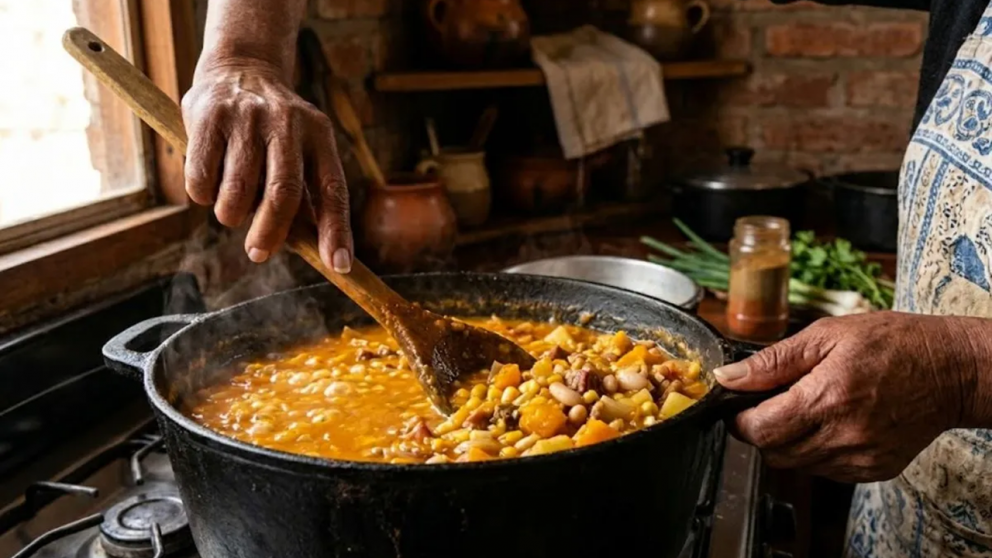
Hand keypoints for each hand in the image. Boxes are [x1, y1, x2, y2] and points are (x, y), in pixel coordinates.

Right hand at [181, 60, 351, 271]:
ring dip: (232, 216)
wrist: (240, 68)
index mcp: (319, 135)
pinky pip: (202, 180)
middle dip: (270, 233)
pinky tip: (209, 186)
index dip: (335, 230)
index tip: (338, 266)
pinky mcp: (208, 117)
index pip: (333, 189)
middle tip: (258, 252)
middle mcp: (287, 123)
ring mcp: (247, 118)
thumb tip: (315, 251)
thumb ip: (307, 195)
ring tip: (232, 210)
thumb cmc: (275, 130)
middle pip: (283, 194)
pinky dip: (204, 197)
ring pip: (238, 192)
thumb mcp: (302, 150)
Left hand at [713, 312, 991, 482]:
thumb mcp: (826, 335)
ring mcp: (861, 457)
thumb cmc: (892, 343)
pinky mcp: (874, 469)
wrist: (951, 370)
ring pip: (797, 465)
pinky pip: (826, 471)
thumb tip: (728, 378)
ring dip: (788, 442)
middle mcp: (843, 435)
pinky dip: (817, 451)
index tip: (740, 407)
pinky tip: (831, 423)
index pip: (759, 431)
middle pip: (773, 453)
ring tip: (807, 409)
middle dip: (762, 431)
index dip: (740, 420)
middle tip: (772, 404)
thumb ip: (772, 361)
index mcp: (826, 398)